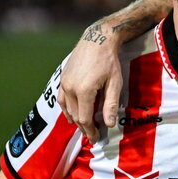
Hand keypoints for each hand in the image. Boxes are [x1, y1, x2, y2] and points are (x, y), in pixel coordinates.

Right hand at [57, 25, 123, 142]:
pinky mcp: (62, 78)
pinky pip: (62, 99)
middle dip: (84, 128)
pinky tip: (73, 114)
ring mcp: (64, 83)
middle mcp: (70, 88)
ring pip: (67, 109)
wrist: (97, 40)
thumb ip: (110, 104)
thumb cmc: (109, 61)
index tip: (96, 138)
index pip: (84, 119)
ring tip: (85, 127)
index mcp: (84, 91)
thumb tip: (110, 124)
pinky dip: (67, 109)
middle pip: (75, 116)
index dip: (90, 131)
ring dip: (75, 120)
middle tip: (93, 135)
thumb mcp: (115, 83)